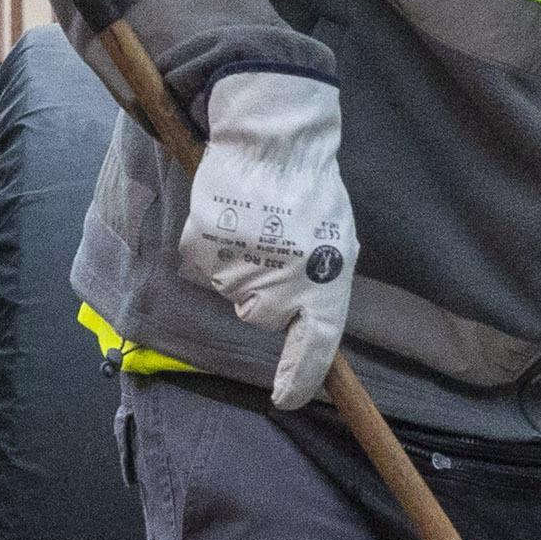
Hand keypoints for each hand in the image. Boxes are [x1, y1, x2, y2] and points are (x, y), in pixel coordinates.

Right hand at [179, 71, 354, 408]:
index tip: (286, 398)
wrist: (271, 140)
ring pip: (232, 288)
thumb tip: (306, 321)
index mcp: (323, 289)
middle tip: (278, 245)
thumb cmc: (312, 191)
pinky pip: (205, 264)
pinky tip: (230, 216)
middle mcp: (280, 289)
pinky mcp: (202, 252)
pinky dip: (214, 245)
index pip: (314, 352)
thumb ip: (323, 286)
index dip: (298, 380)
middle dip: (267, 289)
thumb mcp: (338, 243)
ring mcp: (238, 272)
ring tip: (256, 223)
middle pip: (261, 315)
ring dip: (242, 263)